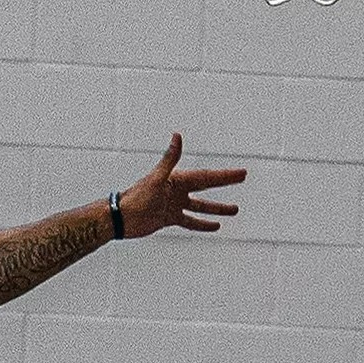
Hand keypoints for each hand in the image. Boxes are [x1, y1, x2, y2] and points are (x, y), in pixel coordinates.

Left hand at [117, 133, 245, 236]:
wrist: (121, 218)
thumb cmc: (136, 197)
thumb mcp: (156, 178)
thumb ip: (170, 159)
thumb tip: (177, 136)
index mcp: (177, 179)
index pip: (207, 177)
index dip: (226, 176)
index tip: (242, 173)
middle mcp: (178, 190)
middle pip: (207, 186)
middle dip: (225, 182)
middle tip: (242, 177)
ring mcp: (174, 204)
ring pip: (201, 206)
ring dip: (217, 208)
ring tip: (235, 210)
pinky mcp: (169, 218)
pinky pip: (190, 221)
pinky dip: (202, 224)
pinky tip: (215, 227)